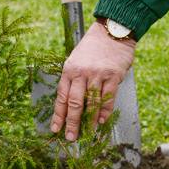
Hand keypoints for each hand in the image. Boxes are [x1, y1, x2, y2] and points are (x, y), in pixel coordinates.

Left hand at [50, 22, 135, 140]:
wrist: (112, 31)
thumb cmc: (93, 47)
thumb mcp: (76, 60)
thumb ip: (73, 80)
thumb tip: (70, 105)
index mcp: (69, 70)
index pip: (61, 97)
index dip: (59, 115)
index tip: (56, 129)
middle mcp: (81, 73)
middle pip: (75, 103)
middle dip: (72, 123)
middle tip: (71, 137)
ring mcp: (97, 75)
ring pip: (92, 103)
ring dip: (89, 121)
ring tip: (88, 133)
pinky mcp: (113, 76)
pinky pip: (108, 98)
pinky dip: (105, 111)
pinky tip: (101, 120)